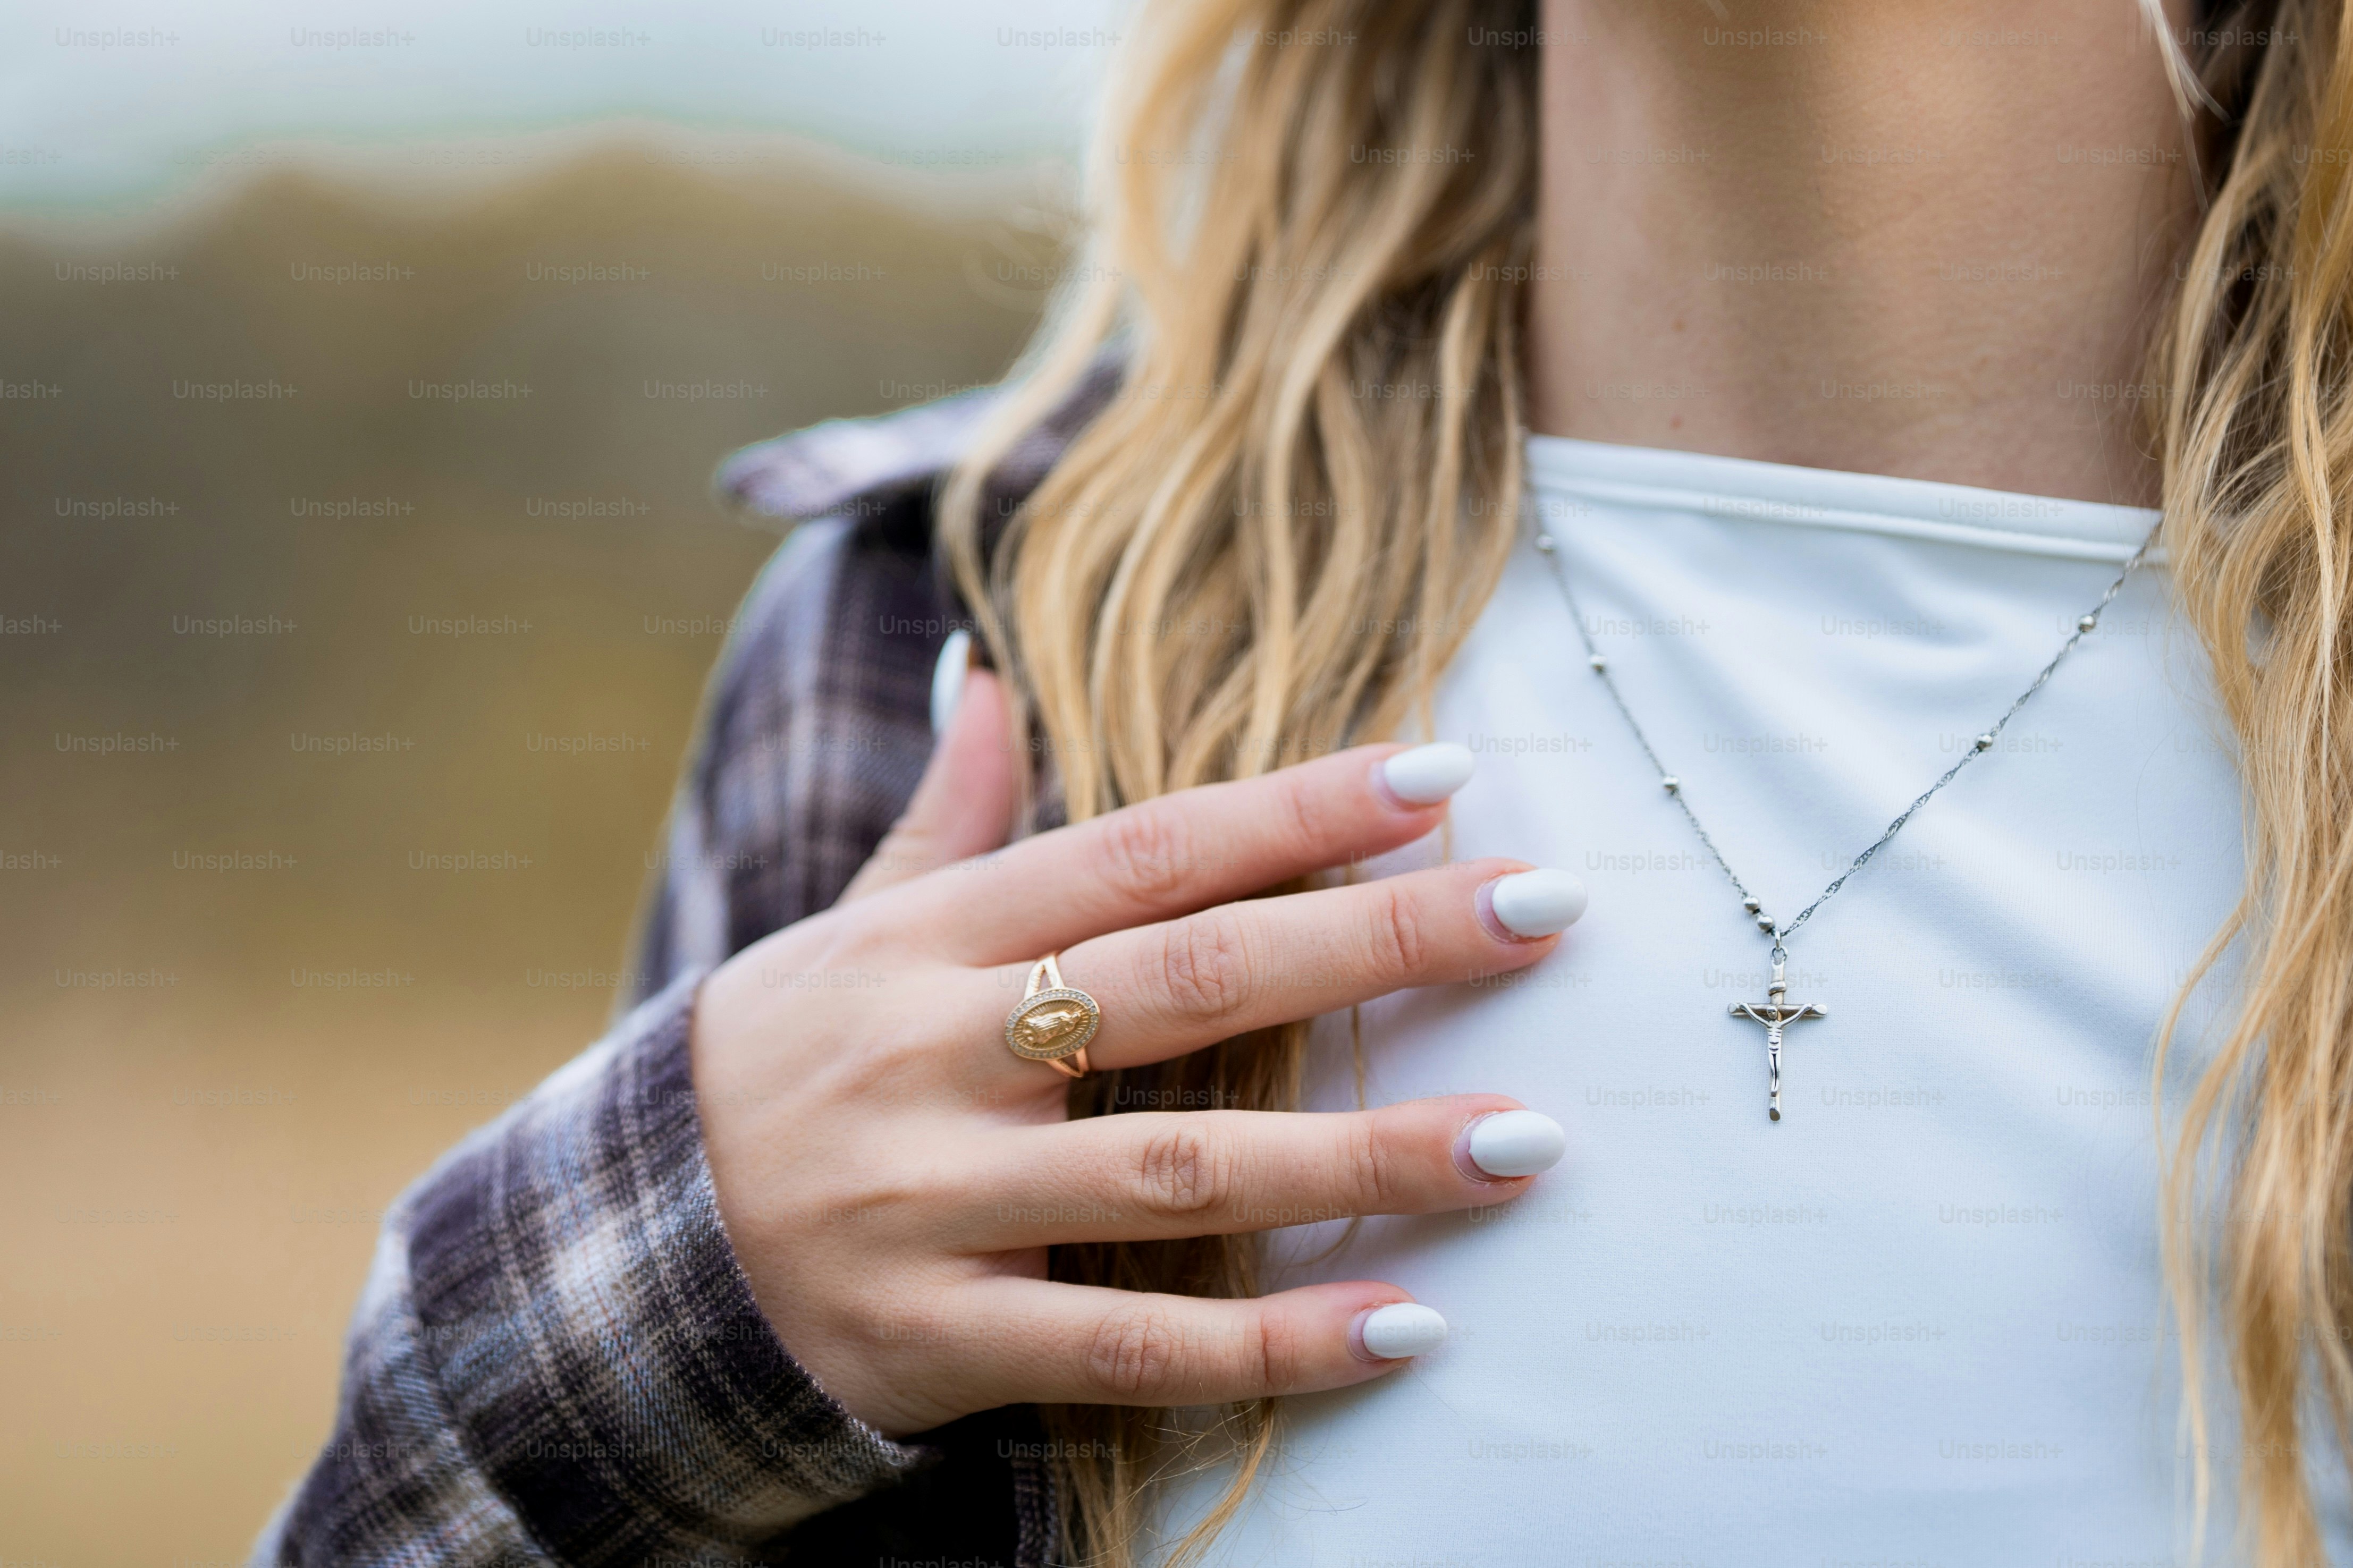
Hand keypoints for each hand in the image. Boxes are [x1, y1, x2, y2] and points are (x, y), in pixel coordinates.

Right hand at [690, 666, 1587, 1436]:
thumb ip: (943, 815)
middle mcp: (940, 1056)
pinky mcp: (938, 1341)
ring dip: (1363, 1155)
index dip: (1292, 811)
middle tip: (1541, 912)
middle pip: (1188, 985)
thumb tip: (978, 673)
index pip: (1140, 853)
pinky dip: (1273, 1346)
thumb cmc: (784, 1059)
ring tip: (1525, 1140)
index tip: (1439, 774)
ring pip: (1178, 1172)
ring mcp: (937, 1205)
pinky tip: (1408, 1326)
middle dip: (1374, 945)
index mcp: (929, 938)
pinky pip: (1128, 1347)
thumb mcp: (844, 923)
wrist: (626, 1247)